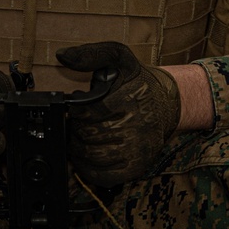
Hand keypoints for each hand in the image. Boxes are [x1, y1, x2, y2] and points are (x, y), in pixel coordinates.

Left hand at [57, 42, 180, 187]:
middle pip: (88, 135)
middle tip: (77, 124)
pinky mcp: (137, 166)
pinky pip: (104, 175)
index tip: (76, 109)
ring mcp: (137, 149)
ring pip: (93, 156)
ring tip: (81, 137)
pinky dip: (89, 168)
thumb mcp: (118, 57)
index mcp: (130, 98)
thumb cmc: (138, 81)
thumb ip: (91, 54)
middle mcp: (137, 125)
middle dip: (75, 129)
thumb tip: (63, 57)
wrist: (166, 103)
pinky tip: (87, 155)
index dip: (76, 112)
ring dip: (79, 148)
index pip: (88, 113)